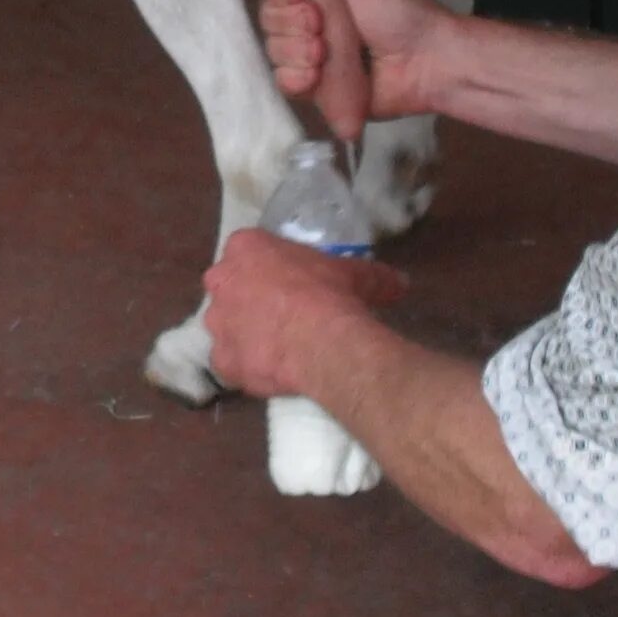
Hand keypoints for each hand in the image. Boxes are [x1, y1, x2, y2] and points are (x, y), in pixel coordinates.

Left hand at [201, 228, 407, 399]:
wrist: (323, 341)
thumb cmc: (334, 295)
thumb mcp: (359, 275)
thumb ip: (373, 275)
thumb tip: (400, 282)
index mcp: (246, 247)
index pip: (250, 251)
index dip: (269, 268)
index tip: (289, 282)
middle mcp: (222, 280)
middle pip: (231, 287)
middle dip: (249, 298)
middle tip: (281, 312)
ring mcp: (217, 322)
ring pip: (227, 325)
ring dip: (245, 332)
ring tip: (277, 344)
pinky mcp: (222, 359)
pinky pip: (230, 362)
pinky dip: (245, 366)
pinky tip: (270, 369)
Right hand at [257, 0, 457, 138]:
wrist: (428, 63)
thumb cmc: (400, 8)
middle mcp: (309, 17)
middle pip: (268, 17)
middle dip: (291, 23)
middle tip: (320, 25)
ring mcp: (310, 53)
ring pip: (273, 50)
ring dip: (296, 51)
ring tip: (324, 53)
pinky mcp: (315, 86)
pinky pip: (283, 82)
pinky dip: (296, 78)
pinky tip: (316, 75)